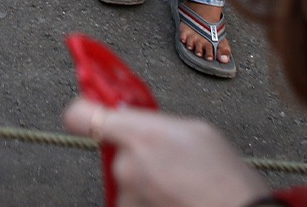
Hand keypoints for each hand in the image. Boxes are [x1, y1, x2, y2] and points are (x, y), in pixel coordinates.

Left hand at [63, 98, 271, 206]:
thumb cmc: (225, 178)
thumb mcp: (195, 130)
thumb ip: (157, 123)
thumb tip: (142, 123)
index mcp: (140, 135)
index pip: (81, 116)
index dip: (84, 110)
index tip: (88, 108)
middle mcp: (126, 167)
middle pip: (116, 151)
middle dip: (137, 153)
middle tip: (168, 158)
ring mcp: (128, 196)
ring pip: (128, 179)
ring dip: (146, 179)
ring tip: (178, 181)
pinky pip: (136, 199)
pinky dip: (152, 197)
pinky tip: (176, 194)